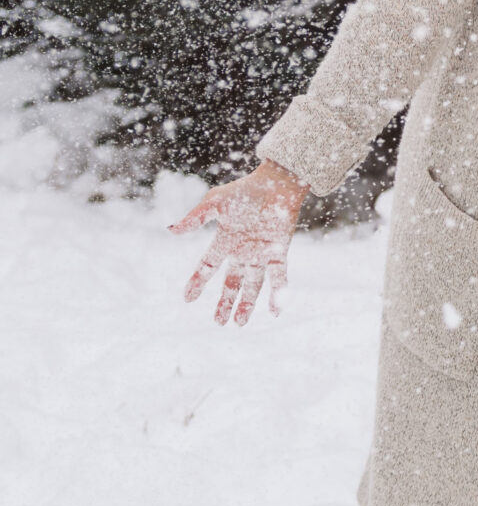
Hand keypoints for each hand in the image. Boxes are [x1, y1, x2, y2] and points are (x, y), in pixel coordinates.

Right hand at [177, 160, 310, 325]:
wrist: (277, 181)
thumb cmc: (245, 189)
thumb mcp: (215, 202)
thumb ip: (195, 217)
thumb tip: (170, 230)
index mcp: (225, 241)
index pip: (207, 267)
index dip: (197, 282)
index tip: (187, 299)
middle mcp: (242, 252)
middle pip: (231, 283)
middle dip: (225, 302)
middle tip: (219, 323)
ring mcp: (261, 254)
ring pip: (252, 286)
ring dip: (247, 305)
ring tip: (239, 324)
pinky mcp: (278, 252)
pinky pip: (278, 277)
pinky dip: (277, 294)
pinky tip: (275, 310)